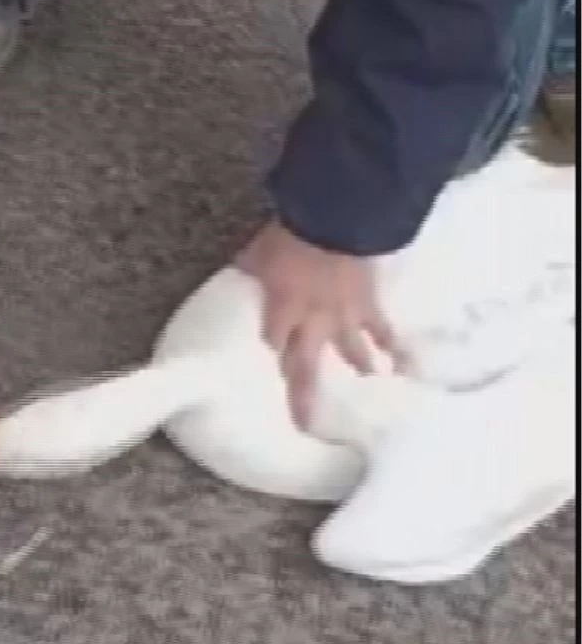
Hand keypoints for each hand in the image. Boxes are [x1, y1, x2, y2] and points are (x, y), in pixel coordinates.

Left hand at [237, 221, 408, 429]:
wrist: (335, 219)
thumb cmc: (291, 234)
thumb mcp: (260, 250)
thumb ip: (252, 267)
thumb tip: (240, 269)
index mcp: (282, 310)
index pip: (272, 344)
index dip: (270, 355)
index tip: (265, 370)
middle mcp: (312, 323)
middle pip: (305, 366)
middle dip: (305, 396)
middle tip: (307, 423)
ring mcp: (343, 317)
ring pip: (350, 352)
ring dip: (357, 367)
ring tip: (366, 384)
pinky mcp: (369, 305)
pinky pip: (382, 330)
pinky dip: (393, 346)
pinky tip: (405, 364)